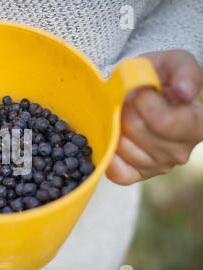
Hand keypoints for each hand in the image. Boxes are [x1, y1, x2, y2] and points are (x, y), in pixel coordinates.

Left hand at [107, 50, 202, 184]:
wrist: (143, 89)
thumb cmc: (161, 77)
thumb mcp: (175, 63)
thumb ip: (184, 72)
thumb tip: (184, 92)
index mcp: (196, 126)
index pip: (162, 121)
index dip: (143, 100)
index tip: (142, 89)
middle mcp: (180, 152)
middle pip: (136, 131)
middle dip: (125, 109)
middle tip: (129, 100)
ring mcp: (158, 165)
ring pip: (122, 148)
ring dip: (115, 126)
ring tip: (124, 115)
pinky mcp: (137, 174)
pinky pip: (117, 172)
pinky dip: (109, 155)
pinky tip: (112, 137)